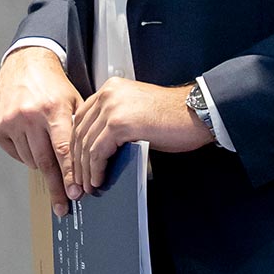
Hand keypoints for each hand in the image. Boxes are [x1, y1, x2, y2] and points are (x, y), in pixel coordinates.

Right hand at [0, 47, 83, 217]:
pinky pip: (14, 153)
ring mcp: (12, 121)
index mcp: (54, 109)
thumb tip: (86, 161)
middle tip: (63, 205)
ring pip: (29, 159)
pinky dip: (24, 154)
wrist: (25, 63)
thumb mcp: (73, 100)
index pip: (63, 150)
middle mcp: (31, 115)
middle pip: (45, 161)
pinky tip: (31, 142)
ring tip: (48, 155)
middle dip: (56, 186)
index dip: (69, 175)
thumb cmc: (53, 83)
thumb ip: (77, 128)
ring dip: (41, 164)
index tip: (74, 194)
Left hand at [71, 77, 213, 194]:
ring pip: (86, 144)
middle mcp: (109, 94)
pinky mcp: (119, 124)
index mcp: (112, 88)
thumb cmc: (174, 115)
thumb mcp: (137, 112)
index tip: (77, 161)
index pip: (82, 118)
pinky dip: (96, 169)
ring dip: (85, 169)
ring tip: (88, 184)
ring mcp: (113, 107)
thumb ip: (116, 120)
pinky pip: (98, 152)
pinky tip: (99, 178)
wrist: (196, 113)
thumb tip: (99, 146)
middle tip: (79, 179)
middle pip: (80, 131)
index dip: (77, 143)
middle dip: (77, 160)